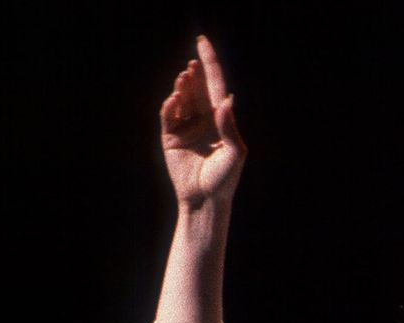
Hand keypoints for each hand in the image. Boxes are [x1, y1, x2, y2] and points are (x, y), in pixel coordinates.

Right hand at [160, 37, 245, 210]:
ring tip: (184, 78)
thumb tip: (227, 98)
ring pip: (182, 99)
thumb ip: (230, 127)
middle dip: (194, 75)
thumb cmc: (225, 179)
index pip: (215, 85)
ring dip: (182, 87)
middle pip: (197, 89)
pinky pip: (168, 115)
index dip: (210, 64)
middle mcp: (203, 120)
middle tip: (192, 66)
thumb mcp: (235, 153)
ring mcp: (186, 127)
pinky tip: (175, 99)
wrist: (206, 200)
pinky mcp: (170, 137)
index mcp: (221, 120)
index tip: (203, 42)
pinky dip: (170, 105)